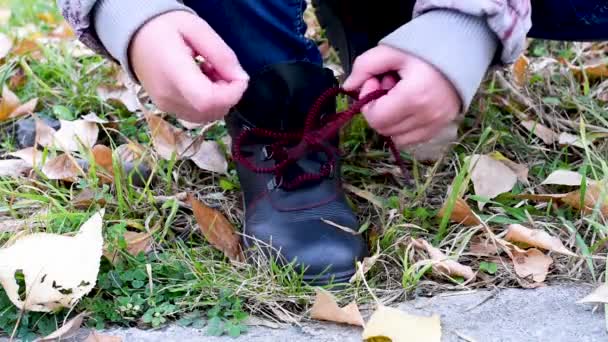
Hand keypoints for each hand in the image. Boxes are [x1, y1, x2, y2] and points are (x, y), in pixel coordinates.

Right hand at [130, 11, 248, 122]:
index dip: (231, 94)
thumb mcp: (197, 29)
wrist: (135, 35)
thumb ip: (221, 54)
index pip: (207, 100)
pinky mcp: (167, 109)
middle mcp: (168, 96)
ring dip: (220, 99)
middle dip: (228, 94)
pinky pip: (197, 115)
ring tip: (211, 73)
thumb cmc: (165, 27)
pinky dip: (209, 103)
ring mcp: (166, 106)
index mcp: (173, 72)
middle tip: (222, 69)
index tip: (238, 77)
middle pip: (211, 111)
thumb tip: (241, 79)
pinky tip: (203, 82)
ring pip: (207, 116)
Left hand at [343, 45, 460, 147]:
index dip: (368, 101)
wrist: (462, 51)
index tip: (374, 81)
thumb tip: (347, 88)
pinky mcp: (440, 128)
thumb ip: (364, 67)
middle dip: (379, 108)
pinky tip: (407, 105)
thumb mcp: (391, 51)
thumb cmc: (424, 49)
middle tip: (387, 85)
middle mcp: (427, 116)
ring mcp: (436, 125)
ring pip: (396, 137)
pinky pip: (411, 139)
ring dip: (391, 118)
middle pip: (383, 129)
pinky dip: (402, 126)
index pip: (376, 118)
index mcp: (414, 97)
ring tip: (399, 95)